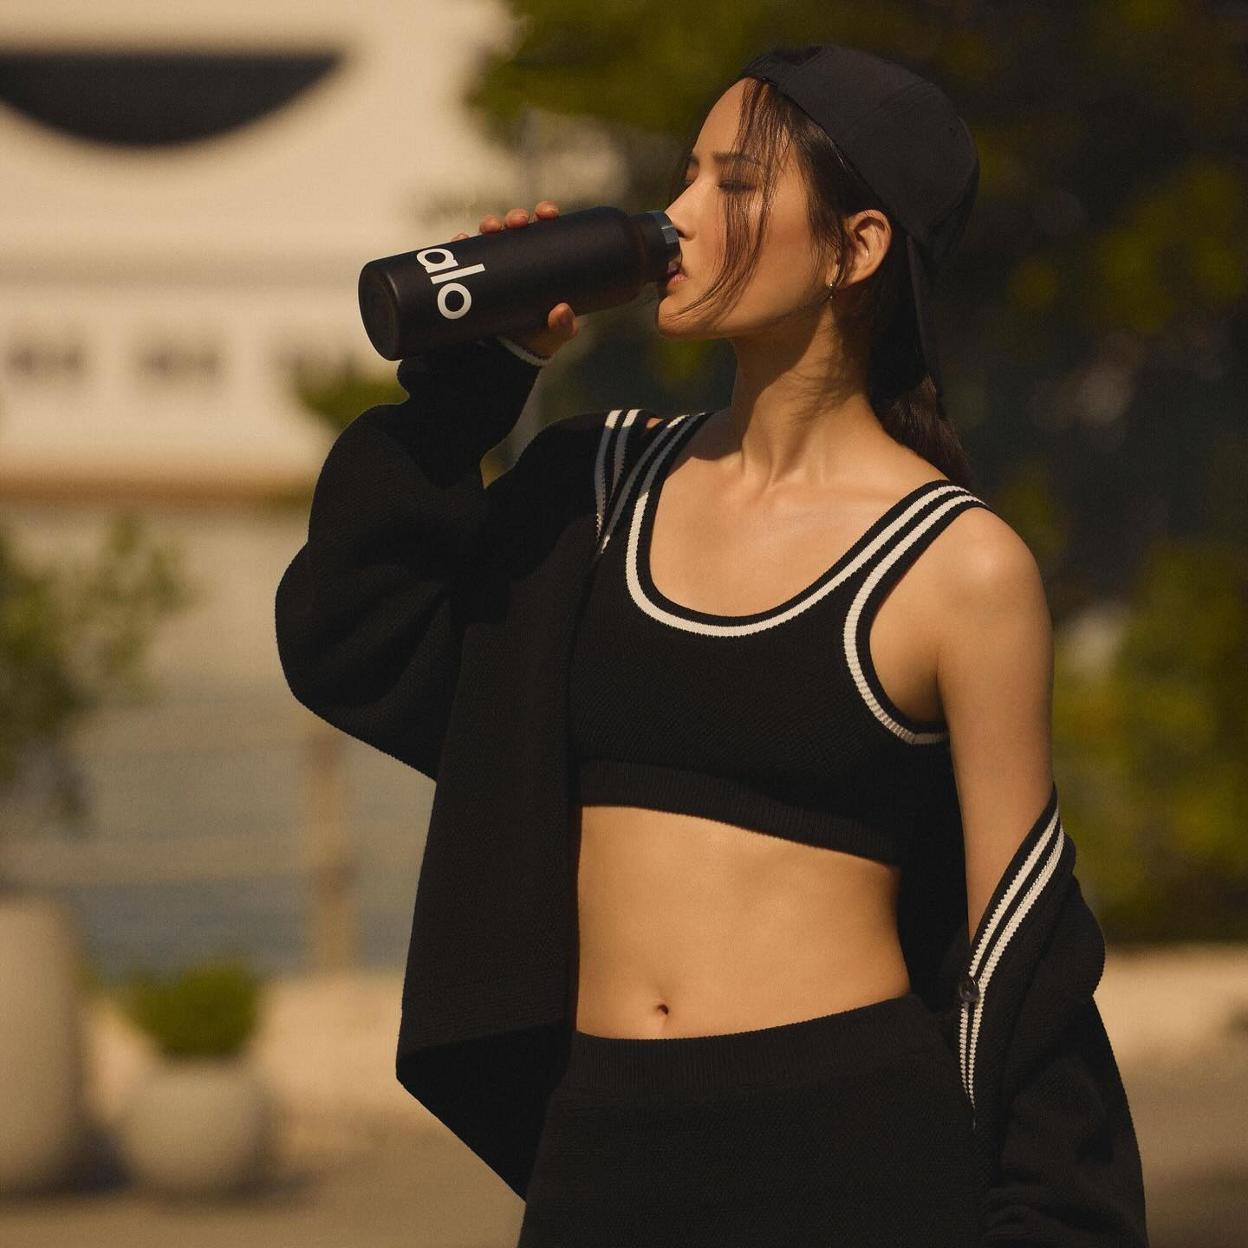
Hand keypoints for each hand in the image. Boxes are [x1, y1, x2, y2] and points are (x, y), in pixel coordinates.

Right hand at [452, 201, 578, 359]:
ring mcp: (491, 266)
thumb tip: (562, 310)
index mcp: (539, 261)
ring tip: (490, 229)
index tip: (547, 213)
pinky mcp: (470, 277)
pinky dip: (461, 245)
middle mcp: (515, 257)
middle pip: (515, 227)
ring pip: (489, 236)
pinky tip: (462, 240)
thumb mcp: (554, 334)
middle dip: (515, 217)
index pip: (544, 231)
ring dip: (489, 225)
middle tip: (517, 222)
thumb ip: (563, 326)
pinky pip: (463, 256)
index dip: (545, 215)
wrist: (505, 357)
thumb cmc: (536, 340)